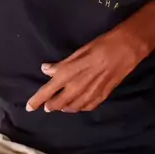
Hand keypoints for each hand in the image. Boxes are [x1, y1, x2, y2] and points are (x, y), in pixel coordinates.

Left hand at [26, 28, 145, 113]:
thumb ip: (61, 65)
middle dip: (50, 106)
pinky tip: (78, 104)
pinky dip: (79, 106)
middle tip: (47, 106)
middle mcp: (77, 88)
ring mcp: (90, 95)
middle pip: (58, 104)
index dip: (36, 100)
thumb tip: (46, 69)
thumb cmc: (100, 45)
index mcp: (68, 74)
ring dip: (64, 107)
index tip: (29, 107)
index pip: (47, 91)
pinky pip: (86, 107)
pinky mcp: (102, 97)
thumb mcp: (78, 52)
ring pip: (72, 108)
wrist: (125, 49)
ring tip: (61, 105)